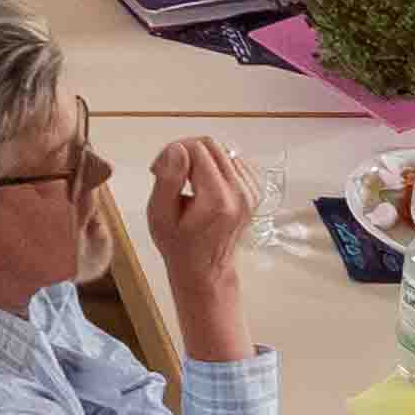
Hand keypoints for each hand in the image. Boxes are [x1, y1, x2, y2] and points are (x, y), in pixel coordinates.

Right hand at [144, 132, 260, 283]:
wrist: (205, 269)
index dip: (171, 153)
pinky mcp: (254, 192)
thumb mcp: (160, 214)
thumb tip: (177, 149)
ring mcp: (251, 193)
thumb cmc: (179, 245)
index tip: (159, 172)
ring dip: (200, 158)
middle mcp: (240, 194)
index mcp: (218, 199)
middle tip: (170, 174)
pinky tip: (204, 183)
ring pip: (222, 150)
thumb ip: (168, 179)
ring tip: (186, 181)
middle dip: (185, 151)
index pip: (195, 148)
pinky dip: (215, 165)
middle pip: (211, 145)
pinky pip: (233, 161)